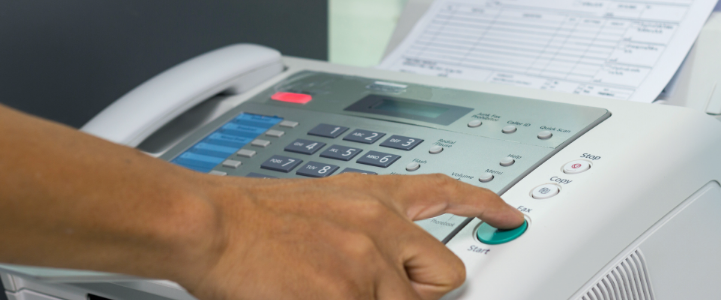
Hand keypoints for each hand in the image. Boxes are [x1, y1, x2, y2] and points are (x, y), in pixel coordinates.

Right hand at [179, 173, 524, 299]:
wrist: (212, 224)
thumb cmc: (253, 216)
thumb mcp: (322, 202)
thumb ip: (364, 225)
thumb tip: (384, 256)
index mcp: (375, 198)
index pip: (446, 192)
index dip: (486, 205)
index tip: (509, 215)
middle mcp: (383, 227)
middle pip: (447, 274)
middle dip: (424, 293)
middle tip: (385, 293)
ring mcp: (369, 265)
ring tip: (328, 290)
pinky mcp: (348, 297)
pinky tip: (315, 295)